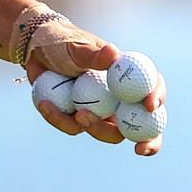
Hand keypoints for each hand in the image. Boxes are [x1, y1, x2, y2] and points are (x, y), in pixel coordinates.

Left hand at [25, 32, 164, 157]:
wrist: (35, 52)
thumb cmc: (63, 42)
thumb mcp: (77, 47)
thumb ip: (94, 55)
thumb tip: (114, 54)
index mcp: (127, 74)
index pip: (151, 85)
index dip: (157, 96)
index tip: (150, 106)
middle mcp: (119, 96)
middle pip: (143, 123)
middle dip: (148, 140)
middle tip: (141, 149)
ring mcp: (100, 111)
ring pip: (108, 133)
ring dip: (96, 128)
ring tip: (79, 114)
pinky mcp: (78, 119)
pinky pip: (75, 128)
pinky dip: (60, 119)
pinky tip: (45, 104)